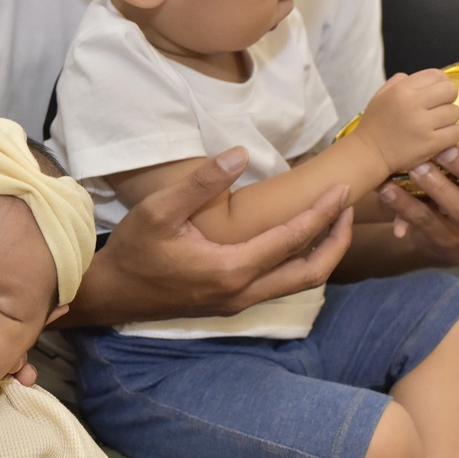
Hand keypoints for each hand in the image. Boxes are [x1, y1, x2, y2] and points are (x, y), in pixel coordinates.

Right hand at [65, 149, 353, 326]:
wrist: (109, 294)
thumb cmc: (132, 251)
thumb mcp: (159, 210)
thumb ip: (201, 182)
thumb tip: (239, 153)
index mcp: (230, 269)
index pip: (293, 240)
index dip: (323, 213)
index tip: (343, 189)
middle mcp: (241, 292)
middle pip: (310, 272)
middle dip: (337, 240)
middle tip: (349, 207)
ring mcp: (236, 302)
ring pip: (297, 283)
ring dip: (321, 254)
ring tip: (331, 222)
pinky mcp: (229, 304)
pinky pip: (279, 285)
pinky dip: (299, 263)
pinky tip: (297, 241)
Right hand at [355, 70, 458, 172]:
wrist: (367, 154)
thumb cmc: (374, 126)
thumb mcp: (380, 96)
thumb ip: (399, 82)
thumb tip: (419, 78)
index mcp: (401, 90)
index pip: (437, 75)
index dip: (440, 83)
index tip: (435, 94)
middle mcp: (412, 104)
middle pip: (450, 90)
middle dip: (447, 99)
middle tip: (438, 110)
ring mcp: (422, 124)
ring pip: (454, 112)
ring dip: (448, 120)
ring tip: (435, 126)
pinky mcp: (430, 143)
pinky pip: (455, 132)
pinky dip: (450, 136)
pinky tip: (437, 138)